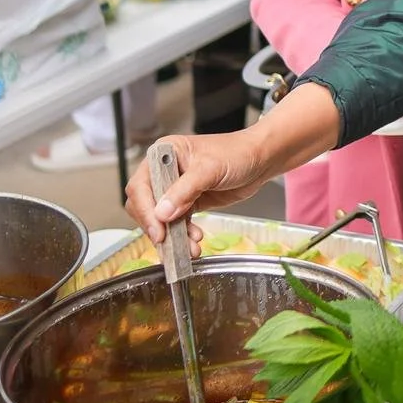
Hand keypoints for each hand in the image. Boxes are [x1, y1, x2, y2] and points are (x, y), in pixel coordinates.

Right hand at [125, 82, 340, 248]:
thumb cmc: (237, 153)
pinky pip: (177, 223)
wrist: (261, 160)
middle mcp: (165, 171)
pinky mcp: (188, 202)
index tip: (158, 230)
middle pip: (146, 205)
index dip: (146, 210)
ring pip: (161, 219)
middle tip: (170, 244)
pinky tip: (194, 241)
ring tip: (190, 248)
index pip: (141, 186)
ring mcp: (176, 188)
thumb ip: (184, 191)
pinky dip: (183, 235)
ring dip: (172, 236)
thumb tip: (162, 213)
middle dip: (158, 227)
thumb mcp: (209, 169)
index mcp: (164, 154)